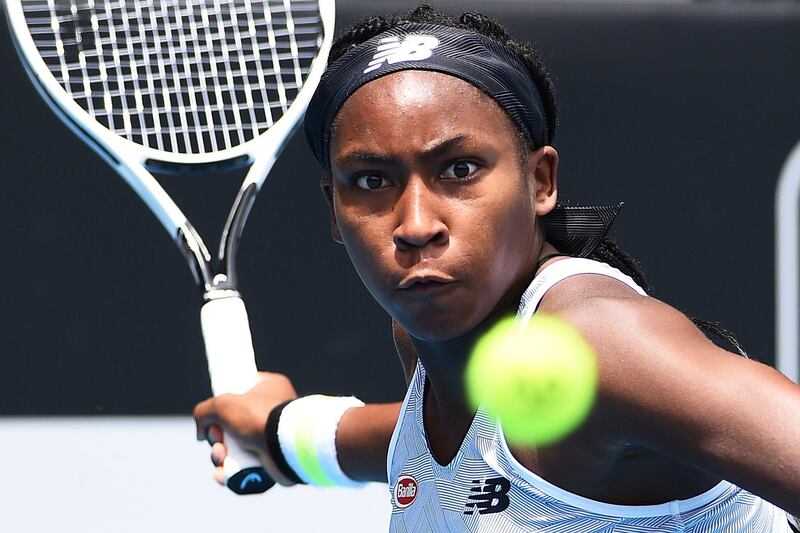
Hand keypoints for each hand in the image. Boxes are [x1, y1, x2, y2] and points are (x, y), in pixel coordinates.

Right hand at [193, 371, 298, 485]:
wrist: (286, 446)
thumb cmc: (260, 417)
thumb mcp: (223, 404)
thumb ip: (204, 411)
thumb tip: (202, 432)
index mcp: (270, 388)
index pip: (241, 392)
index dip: (223, 405)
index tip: (214, 415)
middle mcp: (273, 412)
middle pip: (233, 425)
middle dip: (217, 437)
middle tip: (216, 440)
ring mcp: (273, 437)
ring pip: (236, 448)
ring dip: (220, 456)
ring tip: (220, 457)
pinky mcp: (272, 462)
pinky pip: (245, 467)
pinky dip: (230, 472)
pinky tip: (222, 474)